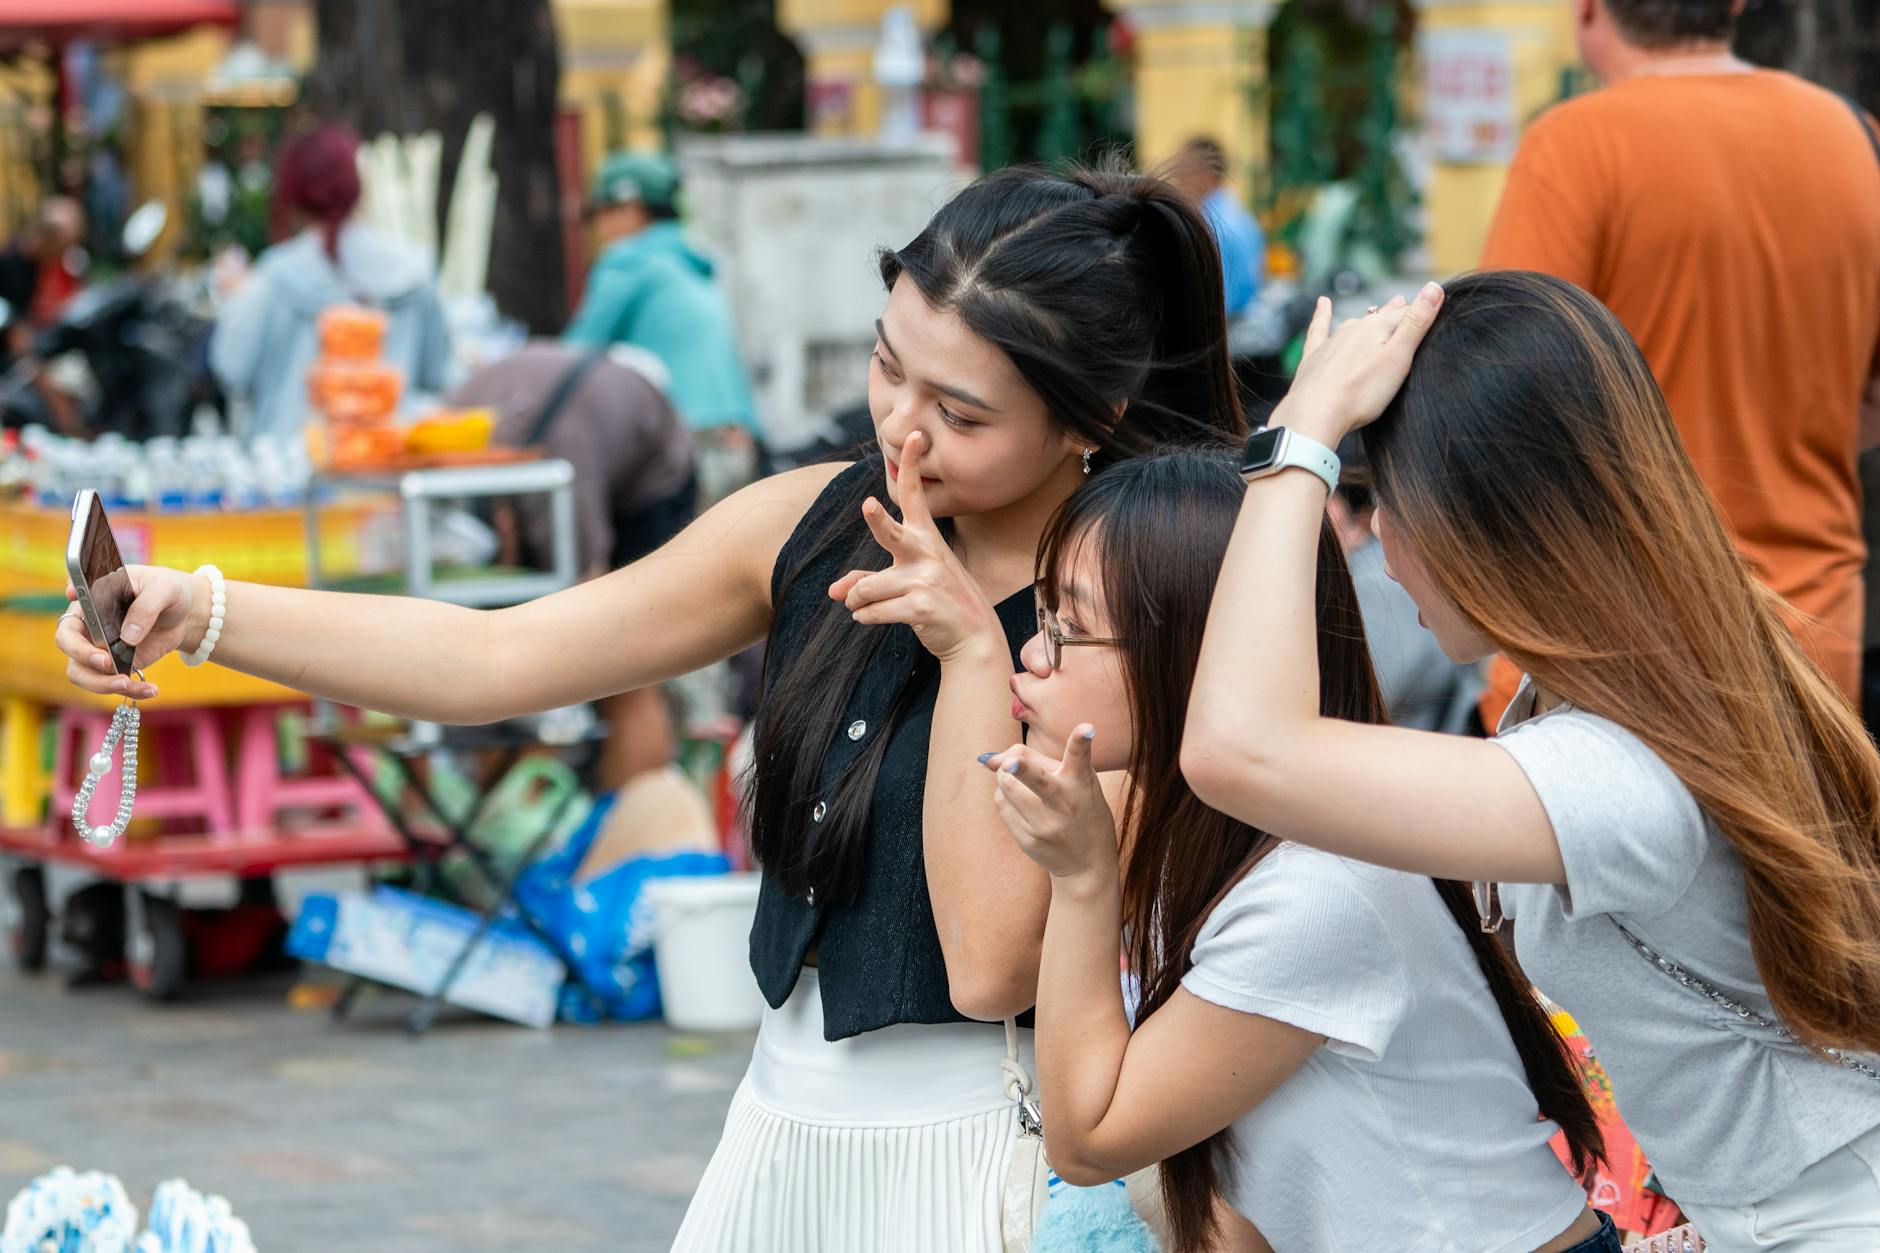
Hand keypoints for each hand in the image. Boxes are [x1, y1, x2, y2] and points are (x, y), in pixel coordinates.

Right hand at [55, 565, 204, 698]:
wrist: (185, 613)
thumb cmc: (168, 592)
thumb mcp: (164, 589)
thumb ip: (145, 608)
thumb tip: (127, 638)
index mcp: (93, 599)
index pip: (70, 611)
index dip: (68, 619)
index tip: (78, 628)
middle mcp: (89, 625)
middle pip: (67, 644)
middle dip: (83, 656)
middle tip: (108, 663)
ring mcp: (99, 648)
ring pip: (82, 672)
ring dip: (102, 683)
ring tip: (129, 685)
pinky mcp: (115, 666)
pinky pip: (110, 683)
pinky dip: (129, 691)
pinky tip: (150, 690)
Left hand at [829, 431, 1004, 663]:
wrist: (974, 639)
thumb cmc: (939, 604)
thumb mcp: (910, 583)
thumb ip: (869, 580)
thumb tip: (835, 591)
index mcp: (927, 539)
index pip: (916, 495)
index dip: (912, 464)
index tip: (913, 435)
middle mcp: (926, 554)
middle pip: (890, 533)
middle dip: (877, 520)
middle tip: (868, 505)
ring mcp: (924, 581)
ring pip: (866, 587)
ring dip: (856, 600)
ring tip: (860, 606)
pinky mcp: (920, 607)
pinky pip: (871, 611)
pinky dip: (864, 617)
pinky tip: (870, 618)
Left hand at [981, 724, 1117, 884]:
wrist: (1087, 864)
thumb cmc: (1081, 810)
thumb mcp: (1078, 783)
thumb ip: (1038, 760)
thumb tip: (991, 758)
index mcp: (1081, 784)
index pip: (1080, 758)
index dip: (1082, 741)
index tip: (1087, 728)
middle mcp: (1064, 803)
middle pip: (1036, 778)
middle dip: (1020, 767)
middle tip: (1006, 762)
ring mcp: (1044, 824)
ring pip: (1007, 785)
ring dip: (1004, 774)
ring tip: (1015, 776)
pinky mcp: (1028, 838)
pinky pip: (1001, 804)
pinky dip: (1004, 795)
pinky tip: (1018, 800)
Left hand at [1274, 282, 1443, 445]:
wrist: (1315, 413)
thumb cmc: (1362, 391)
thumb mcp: (1399, 357)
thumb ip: (1416, 323)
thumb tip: (1434, 286)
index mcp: (1377, 328)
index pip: (1404, 314)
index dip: (1419, 311)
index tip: (1431, 303)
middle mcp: (1354, 329)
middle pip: (1379, 318)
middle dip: (1393, 311)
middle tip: (1402, 300)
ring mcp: (1332, 342)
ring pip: (1354, 324)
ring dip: (1367, 317)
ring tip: (1376, 309)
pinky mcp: (1314, 357)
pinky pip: (1319, 330)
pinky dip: (1322, 315)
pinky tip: (1322, 303)